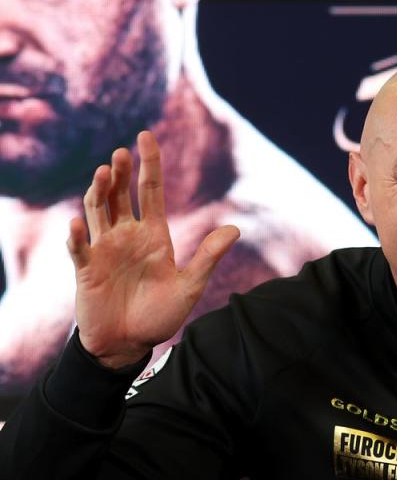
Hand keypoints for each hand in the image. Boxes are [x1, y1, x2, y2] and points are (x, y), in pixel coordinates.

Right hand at [67, 131, 239, 367]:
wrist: (129, 344)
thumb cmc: (159, 314)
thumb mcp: (189, 286)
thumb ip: (208, 257)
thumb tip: (235, 229)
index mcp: (154, 235)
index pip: (151, 192)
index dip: (149, 165)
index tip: (146, 136)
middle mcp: (127, 236)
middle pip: (121, 195)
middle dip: (121, 172)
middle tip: (122, 153)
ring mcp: (104, 250)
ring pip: (97, 210)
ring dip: (99, 191)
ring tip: (106, 172)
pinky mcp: (87, 269)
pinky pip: (79, 247)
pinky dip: (77, 234)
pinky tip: (79, 222)